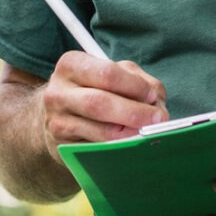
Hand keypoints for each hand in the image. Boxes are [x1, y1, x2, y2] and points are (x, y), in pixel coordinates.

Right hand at [40, 52, 168, 152]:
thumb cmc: (94, 88)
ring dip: (131, 134)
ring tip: (147, 133)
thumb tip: (156, 103)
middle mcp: (58, 92)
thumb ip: (138, 81)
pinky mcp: (62, 147)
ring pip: (100, 131)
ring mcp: (57, 122)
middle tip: (158, 119)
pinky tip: (131, 146)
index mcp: (71, 65)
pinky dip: (119, 149)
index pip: (107, 73)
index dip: (134, 86)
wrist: (59, 114)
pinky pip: (97, 151)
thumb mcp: (113, 74)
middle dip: (134, 112)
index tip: (152, 96)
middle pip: (99, 103)